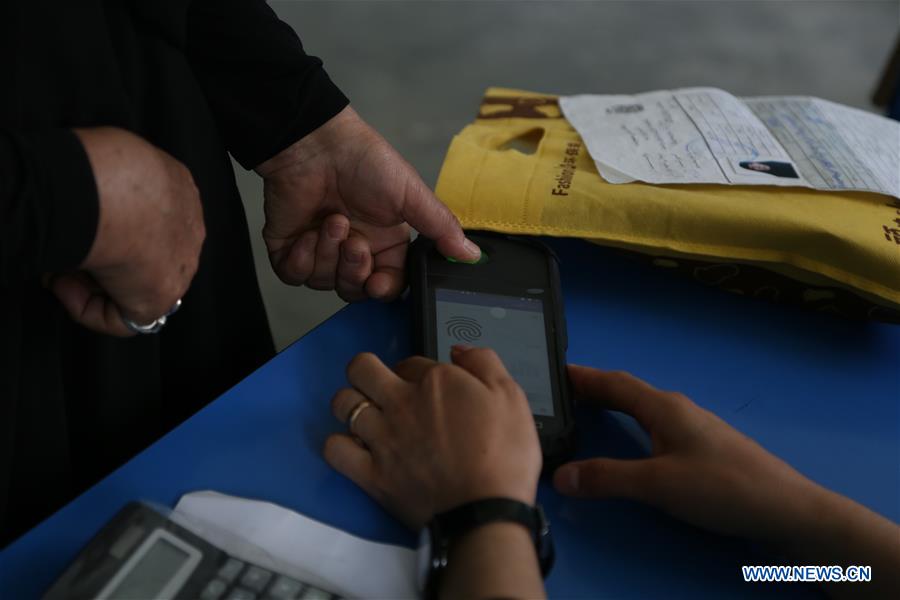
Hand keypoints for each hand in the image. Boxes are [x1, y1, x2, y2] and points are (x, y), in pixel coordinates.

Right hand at [50, 127, 204, 335]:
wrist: (113, 192)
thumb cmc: (107, 169)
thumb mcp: (115, 160)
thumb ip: (112, 186)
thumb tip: (89, 202)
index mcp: (180, 192)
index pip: (155, 219)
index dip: (117, 228)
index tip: (85, 224)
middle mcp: (187, 230)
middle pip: (147, 254)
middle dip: (106, 257)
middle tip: (68, 252)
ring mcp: (180, 266)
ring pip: (135, 285)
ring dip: (92, 283)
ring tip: (58, 269)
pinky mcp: (161, 298)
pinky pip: (126, 318)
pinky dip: (90, 310)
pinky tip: (66, 289)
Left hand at [255, 106, 478, 301]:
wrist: (317, 142)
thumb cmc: (365, 161)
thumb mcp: (412, 195)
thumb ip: (441, 228)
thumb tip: (472, 254)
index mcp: (385, 243)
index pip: (388, 285)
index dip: (382, 290)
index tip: (378, 284)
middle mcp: (354, 251)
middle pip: (354, 291)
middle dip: (353, 270)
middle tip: (353, 242)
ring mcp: (320, 251)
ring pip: (323, 283)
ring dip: (327, 253)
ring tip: (331, 220)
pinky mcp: (288, 248)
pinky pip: (293, 275)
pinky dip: (299, 258)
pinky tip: (307, 231)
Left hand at [324, 347, 540, 528]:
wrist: (487, 513)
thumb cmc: (504, 457)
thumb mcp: (511, 397)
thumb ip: (484, 363)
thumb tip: (460, 351)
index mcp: (436, 381)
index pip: (413, 361)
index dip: (419, 371)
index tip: (428, 388)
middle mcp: (402, 403)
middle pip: (361, 368)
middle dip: (367, 371)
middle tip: (381, 386)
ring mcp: (382, 438)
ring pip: (342, 403)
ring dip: (350, 403)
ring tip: (365, 414)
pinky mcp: (371, 473)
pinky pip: (335, 449)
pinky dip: (339, 445)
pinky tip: (354, 447)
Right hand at [553, 365, 822, 544]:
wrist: (785, 508)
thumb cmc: (722, 486)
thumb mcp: (657, 485)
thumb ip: (607, 478)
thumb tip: (560, 475)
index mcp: (663, 407)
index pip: (614, 382)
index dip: (584, 377)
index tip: (555, 371)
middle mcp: (677, 409)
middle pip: (628, 391)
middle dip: (595, 389)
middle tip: (563, 393)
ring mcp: (694, 426)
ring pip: (644, 407)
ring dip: (615, 404)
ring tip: (589, 411)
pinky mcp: (705, 446)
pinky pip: (657, 423)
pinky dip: (633, 422)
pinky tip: (634, 438)